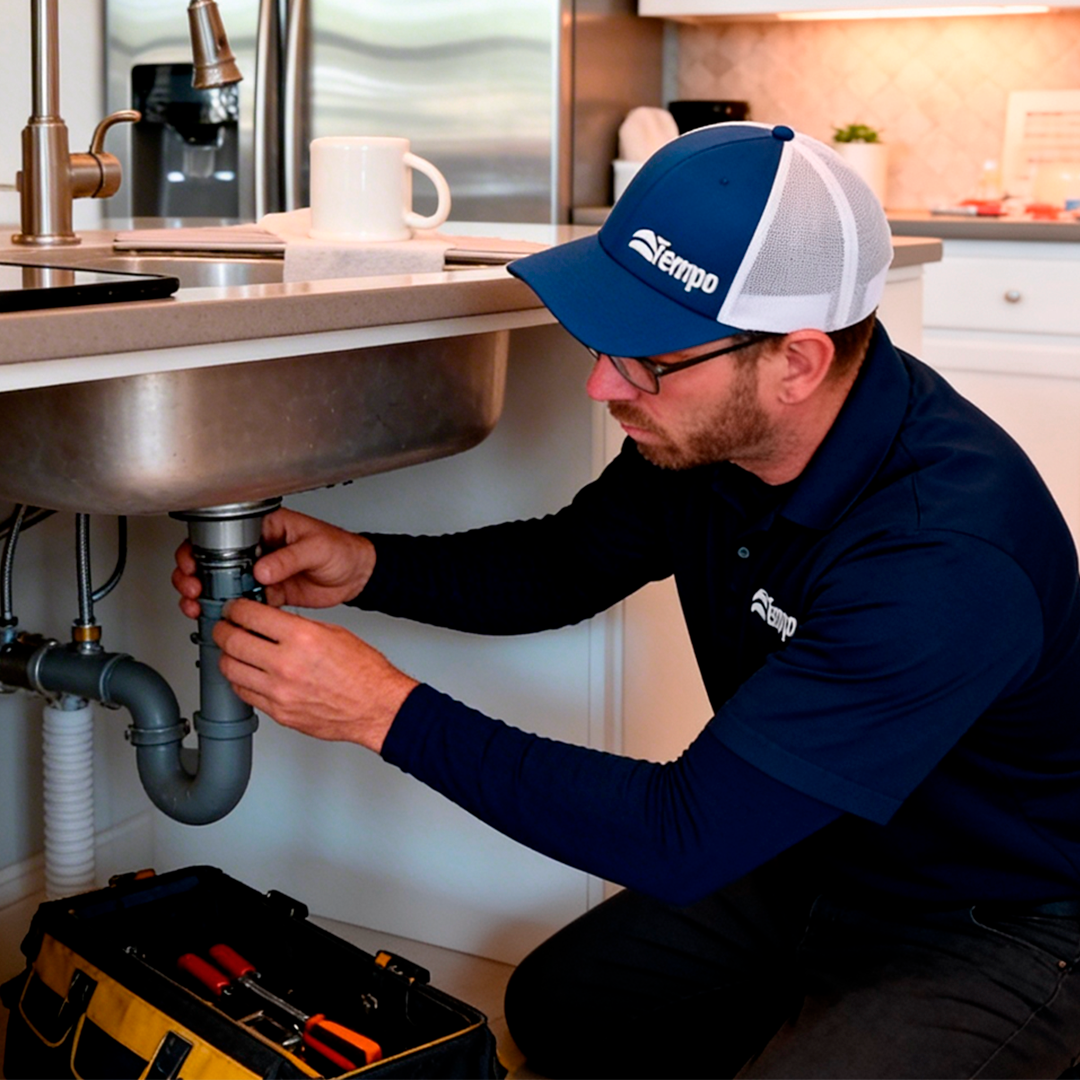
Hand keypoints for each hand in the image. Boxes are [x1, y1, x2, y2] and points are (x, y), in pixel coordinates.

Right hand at [173, 507, 375, 619]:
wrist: (357, 574)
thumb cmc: (341, 550)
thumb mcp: (316, 547)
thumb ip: (288, 558)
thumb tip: (262, 569)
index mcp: (266, 526)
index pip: (223, 532)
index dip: (201, 548)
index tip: (194, 565)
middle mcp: (258, 548)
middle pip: (212, 558)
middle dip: (193, 574)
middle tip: (193, 588)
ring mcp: (261, 571)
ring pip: (222, 582)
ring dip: (205, 594)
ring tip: (198, 605)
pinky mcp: (268, 592)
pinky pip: (242, 602)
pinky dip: (229, 611)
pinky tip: (220, 618)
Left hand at [213, 598, 417, 752]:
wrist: (376, 707)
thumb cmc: (364, 671)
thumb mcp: (333, 632)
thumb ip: (297, 626)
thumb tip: (270, 621)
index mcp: (302, 637)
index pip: (250, 615)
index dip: (235, 608)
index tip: (235, 609)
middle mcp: (287, 664)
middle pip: (232, 641)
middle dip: (223, 630)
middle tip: (226, 626)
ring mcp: (280, 692)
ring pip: (230, 669)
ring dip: (228, 656)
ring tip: (234, 650)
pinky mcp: (278, 712)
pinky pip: (243, 694)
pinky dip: (240, 680)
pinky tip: (247, 673)